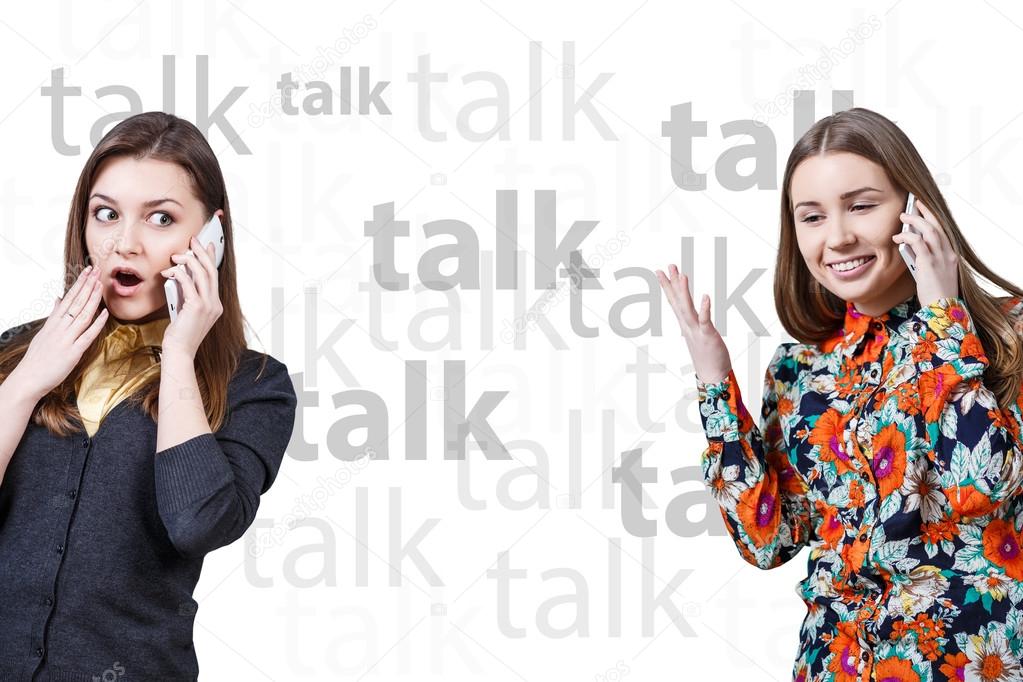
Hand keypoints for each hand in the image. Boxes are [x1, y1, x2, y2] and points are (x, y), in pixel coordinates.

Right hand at [13, 266, 108, 397]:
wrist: (28, 379)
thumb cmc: (37, 358)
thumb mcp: (44, 333)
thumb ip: (53, 316)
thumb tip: (58, 299)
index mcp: (53, 323)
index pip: (68, 299)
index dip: (79, 284)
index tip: (87, 272)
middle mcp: (59, 328)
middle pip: (75, 303)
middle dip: (87, 285)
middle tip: (96, 270)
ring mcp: (65, 339)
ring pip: (81, 315)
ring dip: (92, 299)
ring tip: (100, 284)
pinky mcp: (72, 352)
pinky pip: (86, 336)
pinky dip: (96, 324)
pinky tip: (105, 313)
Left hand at [160, 236, 222, 358]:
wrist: (179, 351)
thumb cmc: (179, 333)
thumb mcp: (185, 310)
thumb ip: (187, 294)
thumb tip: (181, 275)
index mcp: (215, 305)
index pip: (215, 276)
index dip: (212, 258)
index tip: (207, 245)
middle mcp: (215, 304)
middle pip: (211, 271)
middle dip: (202, 252)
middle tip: (193, 240)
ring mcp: (208, 306)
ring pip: (202, 274)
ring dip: (189, 260)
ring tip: (177, 255)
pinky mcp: (197, 307)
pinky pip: (188, 283)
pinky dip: (179, 274)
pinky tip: (169, 271)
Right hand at [656, 264, 731, 383]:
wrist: (712, 375)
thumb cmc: (708, 356)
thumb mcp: (698, 335)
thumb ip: (695, 323)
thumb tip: (690, 316)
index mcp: (685, 324)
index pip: (674, 301)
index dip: (667, 286)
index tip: (660, 271)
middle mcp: (687, 325)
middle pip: (677, 301)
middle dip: (672, 283)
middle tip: (668, 265)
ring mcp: (696, 330)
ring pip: (687, 308)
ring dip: (684, 292)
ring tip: (682, 275)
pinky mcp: (708, 336)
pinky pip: (705, 321)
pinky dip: (704, 309)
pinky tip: (705, 296)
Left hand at [893, 198, 958, 306]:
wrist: (943, 311)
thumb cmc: (936, 296)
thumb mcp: (933, 274)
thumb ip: (925, 260)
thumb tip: (910, 248)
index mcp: (951, 256)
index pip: (943, 231)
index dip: (934, 218)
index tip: (925, 209)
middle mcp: (948, 254)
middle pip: (938, 226)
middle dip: (926, 212)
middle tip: (915, 203)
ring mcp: (941, 258)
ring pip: (929, 230)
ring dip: (915, 220)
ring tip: (903, 216)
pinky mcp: (929, 264)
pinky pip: (918, 243)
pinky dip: (907, 236)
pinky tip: (897, 237)